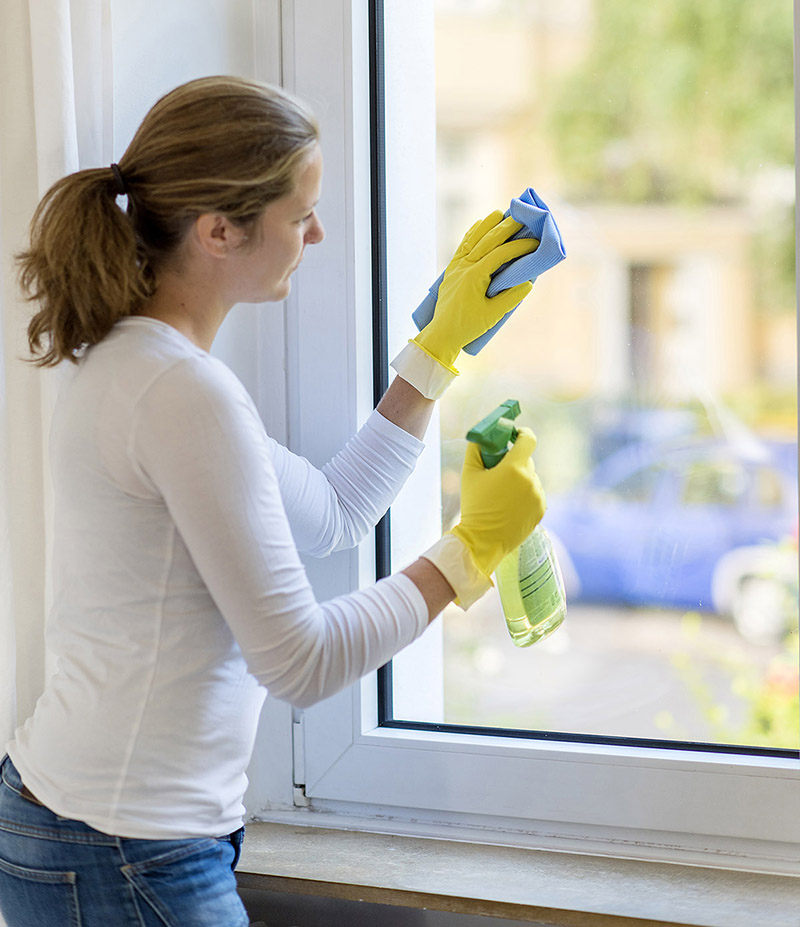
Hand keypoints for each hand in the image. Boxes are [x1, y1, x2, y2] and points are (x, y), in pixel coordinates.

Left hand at [414, 211, 537, 370]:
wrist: (442, 333)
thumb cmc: (468, 326)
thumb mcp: (493, 315)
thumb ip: (511, 298)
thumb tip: (528, 282)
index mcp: (474, 276)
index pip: (500, 254)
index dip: (519, 247)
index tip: (534, 243)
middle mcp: (464, 266)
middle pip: (487, 240)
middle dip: (506, 227)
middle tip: (523, 217)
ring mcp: (456, 265)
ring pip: (473, 238)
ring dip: (488, 224)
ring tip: (502, 213)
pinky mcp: (452, 268)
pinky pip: (463, 245)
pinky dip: (473, 233)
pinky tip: (480, 224)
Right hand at [450, 427, 544, 579]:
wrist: (482, 540)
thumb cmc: (474, 506)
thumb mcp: (469, 474)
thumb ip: (475, 450)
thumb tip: (480, 437)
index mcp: (514, 468)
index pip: (528, 439)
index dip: (521, 434)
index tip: (514, 435)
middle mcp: (530, 480)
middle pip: (526, 460)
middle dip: (514, 462)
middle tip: (498, 471)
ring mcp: (538, 496)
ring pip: (531, 478)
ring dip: (520, 480)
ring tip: (503, 494)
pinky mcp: (541, 510)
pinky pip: (535, 494)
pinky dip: (525, 495)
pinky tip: (510, 505)